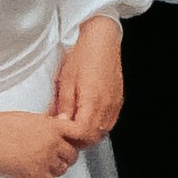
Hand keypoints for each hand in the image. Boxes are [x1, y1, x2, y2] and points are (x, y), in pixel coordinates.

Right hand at [0, 110, 73, 177]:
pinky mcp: (34, 173)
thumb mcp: (29, 117)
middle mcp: (52, 143)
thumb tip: (63, 123)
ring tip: (42, 166)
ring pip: (62, 170)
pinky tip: (37, 177)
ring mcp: (44, 159)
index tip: (73, 143)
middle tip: (54, 156)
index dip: (78, 139)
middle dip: (64, 157)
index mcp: (51, 126)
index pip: (80, 133)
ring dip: (54, 169)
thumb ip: (48, 123)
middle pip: (72, 155)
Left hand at [49, 17, 126, 152]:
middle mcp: (107, 106)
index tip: (60, 134)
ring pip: (102, 131)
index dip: (70, 138)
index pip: (83, 135)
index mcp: (93, 102)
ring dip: (88, 133)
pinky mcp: (118, 101)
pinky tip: (86, 117)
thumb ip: (63, 106)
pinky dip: (97, 125)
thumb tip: (59, 124)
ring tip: (73, 124)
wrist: (102, 40)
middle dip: (77, 138)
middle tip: (63, 131)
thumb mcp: (65, 81)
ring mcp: (115, 104)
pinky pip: (109, 121)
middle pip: (93, 137)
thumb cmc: (83, 55)